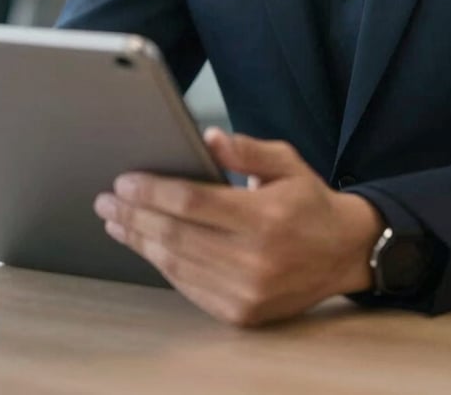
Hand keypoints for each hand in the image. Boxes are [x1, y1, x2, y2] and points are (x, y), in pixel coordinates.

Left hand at [94, 129, 383, 325]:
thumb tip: (208, 137)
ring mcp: (246, 291)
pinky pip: (188, 287)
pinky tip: (146, 246)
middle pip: (175, 235)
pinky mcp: (241, 313)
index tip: (124, 181)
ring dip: (139, 241)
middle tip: (107, 200)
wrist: (343, 253)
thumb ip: (247, 149)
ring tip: (116, 222)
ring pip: (176, 264)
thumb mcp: (287, 162)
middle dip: (134, 215)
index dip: (152, 191)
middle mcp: (254, 259)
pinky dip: (162, 265)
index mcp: (265, 217)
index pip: (192, 203)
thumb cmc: (310, 202)